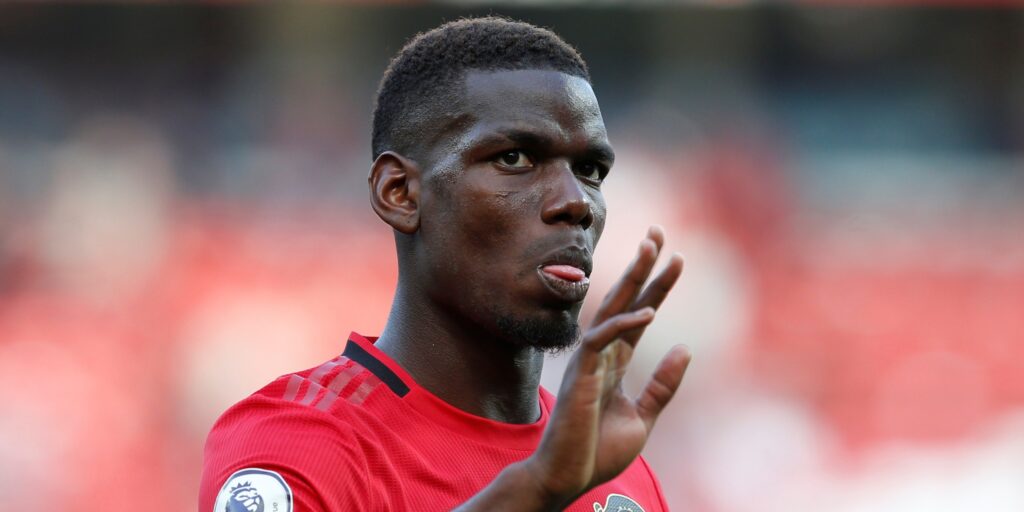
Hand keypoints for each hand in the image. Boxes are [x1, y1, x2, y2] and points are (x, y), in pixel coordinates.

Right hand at [524, 225, 690, 506]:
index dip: (657, 285)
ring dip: (632, 279)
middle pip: (623, 300)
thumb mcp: (642, 416)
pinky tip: (649, 312)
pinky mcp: (580, 376)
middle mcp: (601, 354)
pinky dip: (625, 324)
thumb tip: (685, 347)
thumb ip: (663, 385)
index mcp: (615, 361)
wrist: (568, 476)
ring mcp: (588, 362)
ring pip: (610, 309)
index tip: (676, 258)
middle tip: (658, 232)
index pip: (639, 313)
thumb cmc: (597, 450)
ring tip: (652, 250)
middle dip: (641, 266)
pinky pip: (601, 341)